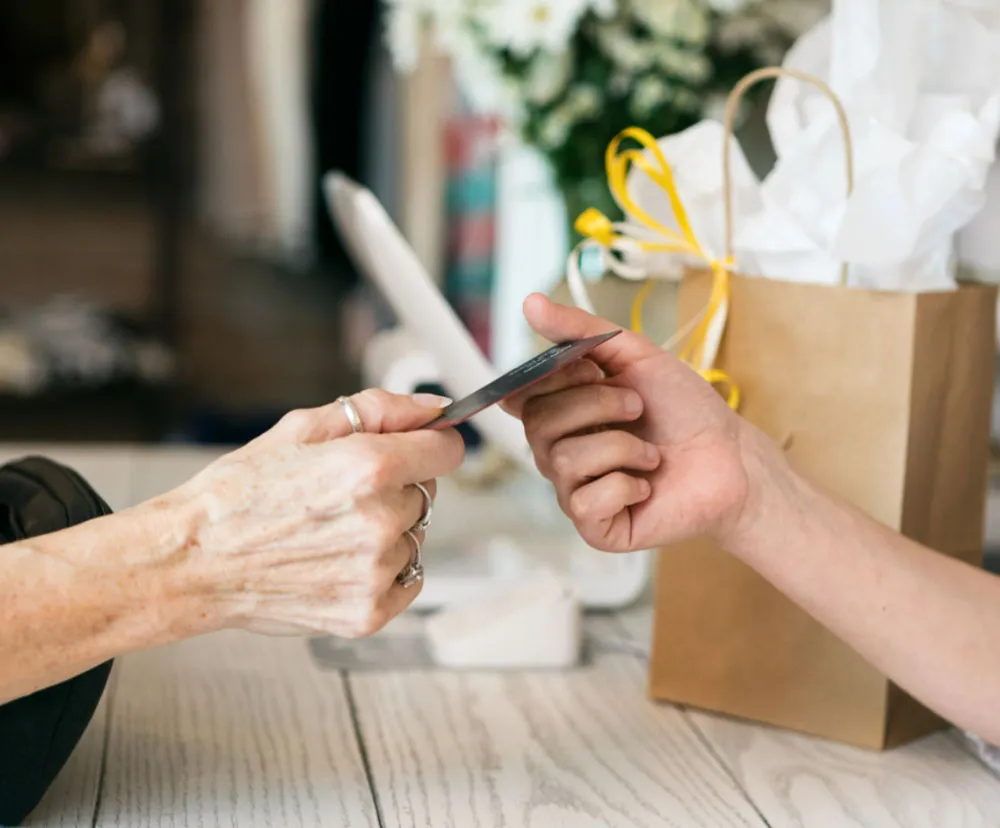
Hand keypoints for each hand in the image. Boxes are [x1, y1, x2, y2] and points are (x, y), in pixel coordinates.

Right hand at [168, 390, 463, 636]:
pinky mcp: (369, 612)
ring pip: (414, 536)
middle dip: (396, 487)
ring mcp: (376, 571)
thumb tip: (433, 409)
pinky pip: (408, 579)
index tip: (415, 450)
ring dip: (387, 531)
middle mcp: (379, 521)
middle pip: (428, 493)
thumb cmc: (238, 494)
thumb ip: (379, 410)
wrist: (193, 561)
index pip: (447, 450)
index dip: (430, 444)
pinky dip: (383, 570)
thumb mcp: (302, 429)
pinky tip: (338, 560)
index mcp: (369, 467)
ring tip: (330, 531)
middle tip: (340, 494)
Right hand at [503, 294, 754, 552]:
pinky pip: (585, 502)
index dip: (556, 379)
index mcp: (560, 413)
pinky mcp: (595, 527)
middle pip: (539, 424)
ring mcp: (574, 492)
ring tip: (650, 451)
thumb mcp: (632, 355)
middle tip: (637, 408)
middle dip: (598, 406)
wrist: (731, 455)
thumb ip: (579, 330)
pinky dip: (626, 485)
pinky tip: (646, 485)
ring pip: (563, 462)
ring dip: (621, 446)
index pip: (520, 395)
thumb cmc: (683, 408)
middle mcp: (558, 453)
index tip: (595, 371)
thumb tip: (530, 301)